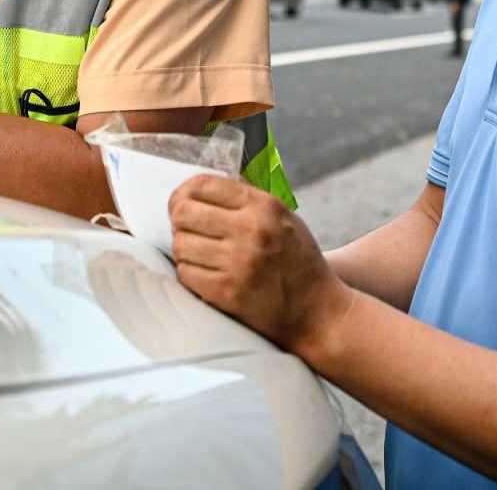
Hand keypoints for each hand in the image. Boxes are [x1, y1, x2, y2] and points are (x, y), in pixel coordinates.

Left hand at [168, 174, 353, 361]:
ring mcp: (238, 263)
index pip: (202, 184)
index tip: (181, 202)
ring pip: (180, 245)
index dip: (183, 192)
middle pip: (183, 213)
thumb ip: (247, 198)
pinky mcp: (228, 293)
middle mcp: (251, 230)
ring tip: (199, 254)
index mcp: (264, 206)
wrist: (317, 312)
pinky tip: (205, 274)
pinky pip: (186, 274)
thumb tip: (204, 183)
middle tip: (186, 230)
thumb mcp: (283, 217)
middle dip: (178, 221)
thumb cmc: (297, 261)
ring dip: (185, 250)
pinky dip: (190, 273)